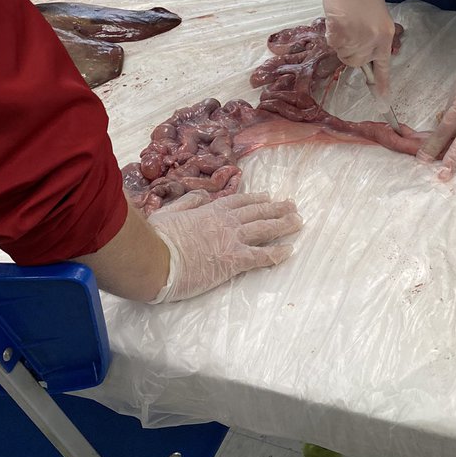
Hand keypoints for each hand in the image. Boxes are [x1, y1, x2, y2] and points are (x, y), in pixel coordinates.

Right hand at [148, 191, 301, 301]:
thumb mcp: (171, 211)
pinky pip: (262, 256)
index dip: (256, 198)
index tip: (268, 196)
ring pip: (265, 229)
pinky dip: (278, 252)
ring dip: (284, 224)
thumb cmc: (158, 237)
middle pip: (258, 211)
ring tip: (299, 221)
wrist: (156, 259)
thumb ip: (189, 202)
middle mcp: (226, 221)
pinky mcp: (234, 261)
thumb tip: (202, 195)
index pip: (240, 201)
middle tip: (293, 205)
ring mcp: (232, 240)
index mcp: (211, 209)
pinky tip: (290, 250)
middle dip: (277, 208)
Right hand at [311, 0, 394, 94]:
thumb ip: (375, 37)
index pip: (384, 66)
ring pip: (343, 54)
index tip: (383, 102)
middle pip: (356, 62)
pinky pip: (333, 44)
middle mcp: (373, 40)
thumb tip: (367, 54)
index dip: (382, 84)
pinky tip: (337, 18)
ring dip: (341, 42)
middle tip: (351, 29)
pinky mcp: (340, 33)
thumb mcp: (377, 17)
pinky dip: (332, 34)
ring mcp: (356, 38)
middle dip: (351, 50)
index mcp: (386, 35)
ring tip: (345, 21)